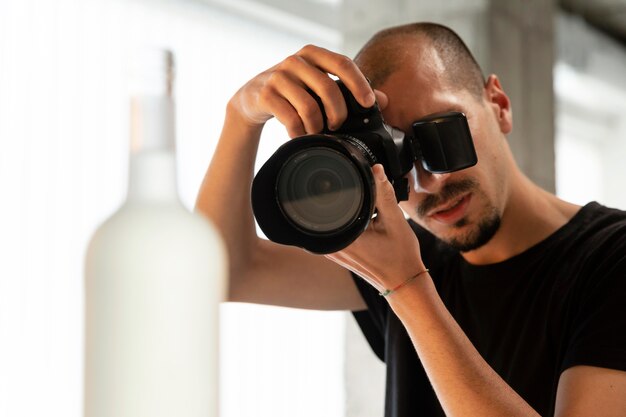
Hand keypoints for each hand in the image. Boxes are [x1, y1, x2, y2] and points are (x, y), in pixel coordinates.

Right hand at [229, 45, 376, 137]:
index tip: (368, 104)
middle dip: (338, 112)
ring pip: (309, 106)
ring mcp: (278, 76)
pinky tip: (299, 134)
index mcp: (313, 54)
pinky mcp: (265, 94)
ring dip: (317, 126)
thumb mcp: (318, 85)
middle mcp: (295, 61)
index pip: (342, 63)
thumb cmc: (293, 91)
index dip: (359, 84)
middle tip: (337, 125)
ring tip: (316, 131)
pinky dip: (299, 131)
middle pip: (327, 88)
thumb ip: (349, 90)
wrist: (252, 97)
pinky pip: (290, 118)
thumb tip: (383, 99)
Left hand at [325, 164, 425, 294]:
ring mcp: (331, 251)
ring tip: (370, 220)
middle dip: (351, 203)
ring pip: (335, 219)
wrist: (403, 282)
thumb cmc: (400, 257)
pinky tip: (366, 226)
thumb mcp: (395, 220)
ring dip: (350, 214)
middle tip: (373, 211)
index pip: (336, 202)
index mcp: (343, 238)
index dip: (349, 191)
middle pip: (334, 210)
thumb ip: (383, 193)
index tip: (366, 199)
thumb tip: (376, 169)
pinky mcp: (336, 253)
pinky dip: (350, 224)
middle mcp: (332, 246)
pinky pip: (337, 230)